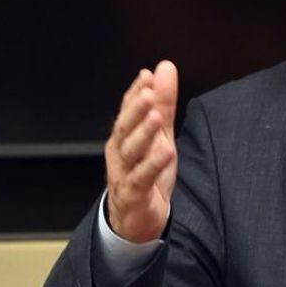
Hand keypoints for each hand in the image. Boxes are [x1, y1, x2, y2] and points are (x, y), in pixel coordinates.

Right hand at [104, 60, 178, 242]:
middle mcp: (119, 152)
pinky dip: (152, 165)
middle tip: (148, 91)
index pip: (127, 110)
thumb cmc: (146, 172)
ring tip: (155, 117)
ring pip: (130, 152)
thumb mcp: (160, 134)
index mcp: (124, 136)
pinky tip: (166, 152)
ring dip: (143, 133)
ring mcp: (123, 174)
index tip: (146, 76)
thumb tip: (164, 67)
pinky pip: (141, 178)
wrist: (136, 218)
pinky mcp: (132, 195)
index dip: (135, 92)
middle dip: (136, 108)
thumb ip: (163, 102)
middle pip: (125, 128)